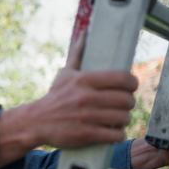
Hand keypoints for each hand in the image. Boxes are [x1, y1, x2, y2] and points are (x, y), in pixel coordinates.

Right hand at [0, 32, 137, 168]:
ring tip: (119, 118)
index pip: (121, 78)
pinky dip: (118, 134)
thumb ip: (77, 55)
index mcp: (83, 80)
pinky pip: (115, 135)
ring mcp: (86, 117)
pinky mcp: (86, 134)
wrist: (36, 122)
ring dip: (124, 119)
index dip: (132, 83)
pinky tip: (114, 131)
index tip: (130, 87)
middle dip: (129, 103)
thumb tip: (84, 33)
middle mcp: (85, 98)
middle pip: (125, 100)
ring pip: (122, 118)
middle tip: (125, 105)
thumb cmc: (55, 97)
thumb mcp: (65, 74)